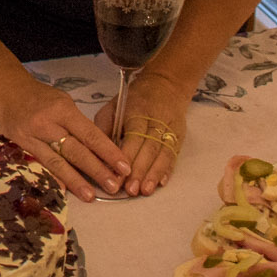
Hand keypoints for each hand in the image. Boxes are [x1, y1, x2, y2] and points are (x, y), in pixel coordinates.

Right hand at [0, 76, 129, 202]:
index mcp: (63, 110)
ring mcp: (32, 136)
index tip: (124, 167)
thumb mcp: (62, 102)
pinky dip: (53, 177)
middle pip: (76, 150)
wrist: (5, 90)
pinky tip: (63, 190)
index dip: (108, 152)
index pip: (90, 134)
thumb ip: (78, 124)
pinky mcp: (21, 145)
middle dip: (97, 170)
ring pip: (57, 161)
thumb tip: (99, 148)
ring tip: (90, 196)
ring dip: (76, 180)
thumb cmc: (39, 96)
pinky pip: (40, 163)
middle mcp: (48, 123)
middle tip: (114, 186)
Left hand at [93, 71, 191, 195]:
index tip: (116, 176)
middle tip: (130, 190)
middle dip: (139, 171)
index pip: (133, 137)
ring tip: (144, 191)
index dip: (125, 158)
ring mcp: (171, 129)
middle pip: (149, 148)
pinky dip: (167, 170)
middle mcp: (156, 121)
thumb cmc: (133, 98)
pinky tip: (160, 183)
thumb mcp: (113, 106)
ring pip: (164, 154)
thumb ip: (104, 128)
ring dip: (154, 174)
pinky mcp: (179, 136)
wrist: (166, 84)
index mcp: (138, 111)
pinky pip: (174, 155)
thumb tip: (97, 154)